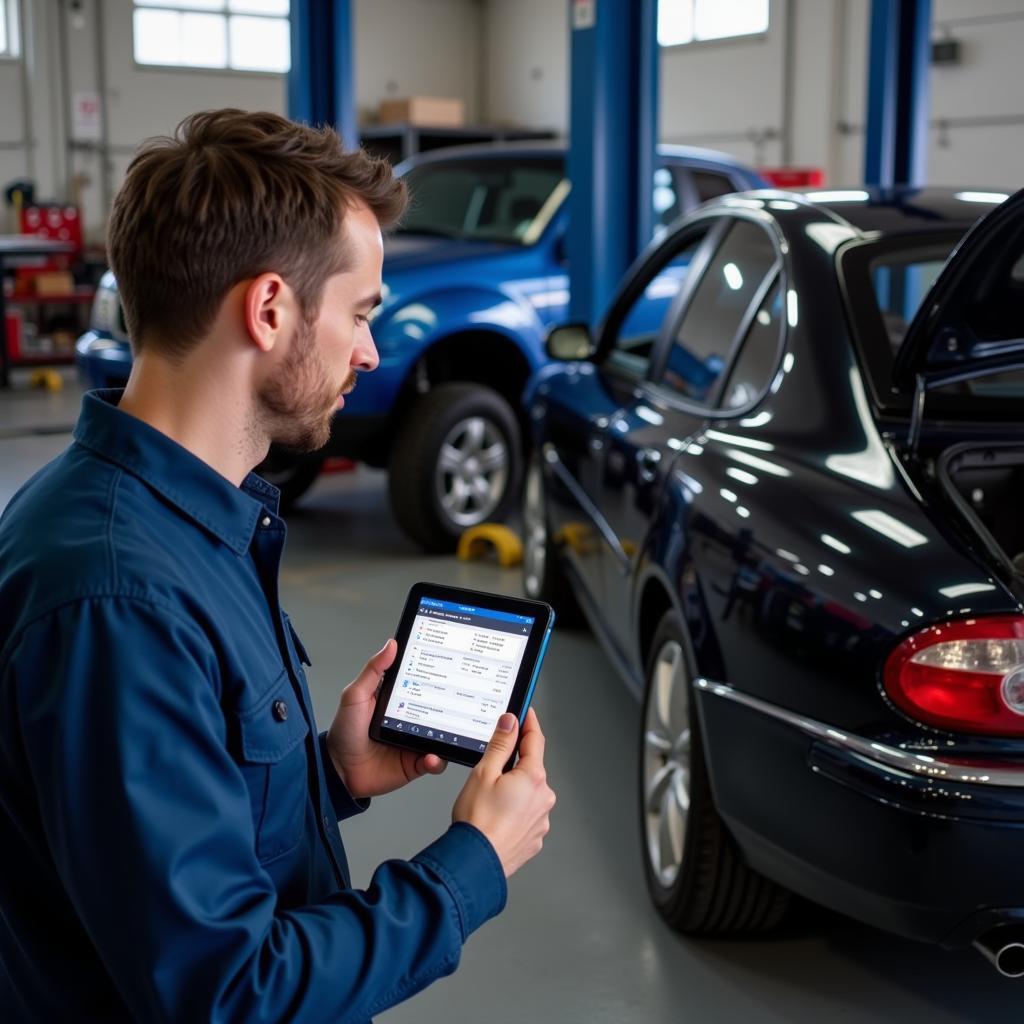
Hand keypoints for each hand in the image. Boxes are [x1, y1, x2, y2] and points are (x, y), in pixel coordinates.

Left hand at [325, 639, 446, 799]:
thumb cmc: (345, 731)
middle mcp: (410, 719)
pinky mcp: (415, 763)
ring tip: (447, 735)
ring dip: (449, 736)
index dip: (437, 677)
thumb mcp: (356, 695)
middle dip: (451, 707)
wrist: (339, 770)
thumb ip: (374, 670)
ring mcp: (414, 741)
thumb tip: (391, 645)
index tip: (448, 668)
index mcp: (398, 700)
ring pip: (442, 735)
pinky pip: (435, 762)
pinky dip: (438, 760)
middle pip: (439, 709)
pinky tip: (432, 757)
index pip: (423, 684)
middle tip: (456, 704)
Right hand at [452, 708, 554, 877]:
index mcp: (533, 778)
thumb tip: (510, 722)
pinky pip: (526, 814)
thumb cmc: (477, 821)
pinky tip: (496, 817)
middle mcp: (544, 798)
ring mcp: (541, 820)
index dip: (529, 723)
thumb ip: (501, 744)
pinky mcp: (535, 837)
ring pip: (528, 793)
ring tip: (488, 802)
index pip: (535, 740)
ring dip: (514, 790)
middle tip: (490, 770)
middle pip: (531, 768)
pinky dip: (514, 811)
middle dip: (514, 764)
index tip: (525, 712)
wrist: (475, 864)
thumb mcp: (484, 772)